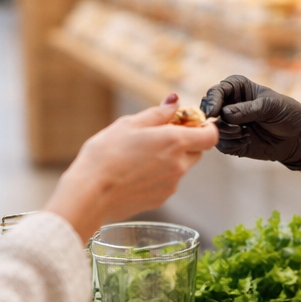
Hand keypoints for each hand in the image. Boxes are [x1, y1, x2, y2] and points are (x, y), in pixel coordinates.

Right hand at [44, 100, 216, 239]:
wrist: (90, 193)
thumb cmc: (106, 155)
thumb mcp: (129, 124)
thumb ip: (158, 113)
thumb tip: (175, 102)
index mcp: (175, 142)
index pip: (210, 136)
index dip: (206, 127)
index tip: (192, 122)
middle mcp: (179, 165)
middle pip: (197, 151)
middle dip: (185, 142)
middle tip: (159, 135)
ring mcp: (171, 185)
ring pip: (181, 167)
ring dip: (170, 159)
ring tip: (139, 156)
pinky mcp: (161, 199)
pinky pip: (167, 182)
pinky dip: (158, 175)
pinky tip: (134, 173)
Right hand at [200, 74, 300, 171]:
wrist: (297, 136)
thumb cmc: (286, 113)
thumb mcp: (271, 106)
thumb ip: (248, 109)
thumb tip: (225, 114)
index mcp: (237, 88)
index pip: (216, 91)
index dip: (211, 100)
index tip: (213, 112)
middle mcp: (228, 104)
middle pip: (208, 109)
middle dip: (214, 119)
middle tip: (228, 125)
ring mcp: (228, 124)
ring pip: (213, 129)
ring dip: (227, 133)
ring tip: (245, 132)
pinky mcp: (231, 141)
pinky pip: (221, 144)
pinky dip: (232, 144)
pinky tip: (246, 141)